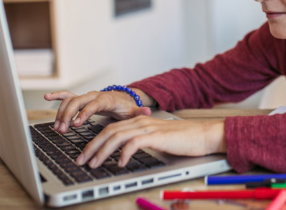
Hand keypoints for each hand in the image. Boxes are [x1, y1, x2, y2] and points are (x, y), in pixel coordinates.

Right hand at [44, 90, 150, 132]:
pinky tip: (47, 98)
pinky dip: (57, 96)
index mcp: (107, 99)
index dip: (84, 114)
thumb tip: (147, 111)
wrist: (123, 100)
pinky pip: (67, 96)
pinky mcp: (81, 99)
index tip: (76, 124)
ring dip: (62, 113)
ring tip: (58, 128)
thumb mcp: (134, 112)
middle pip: (77, 102)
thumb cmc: (127, 108)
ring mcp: (87, 97)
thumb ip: (139, 112)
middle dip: (68, 115)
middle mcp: (95, 95)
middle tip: (63, 130)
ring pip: (70, 101)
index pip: (94, 105)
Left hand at [77, 117, 225, 168]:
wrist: (203, 135)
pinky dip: (123, 153)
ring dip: (102, 151)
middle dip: (91, 147)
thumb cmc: (183, 140)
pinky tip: (120, 163)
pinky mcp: (156, 136)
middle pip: (108, 131)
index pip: (110, 129)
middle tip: (81, 160)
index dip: (95, 141)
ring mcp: (148, 128)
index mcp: (139, 122)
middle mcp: (140, 122)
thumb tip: (124, 154)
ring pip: (116, 137)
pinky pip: (133, 143)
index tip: (85, 155)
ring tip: (94, 164)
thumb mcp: (157, 140)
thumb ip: (141, 142)